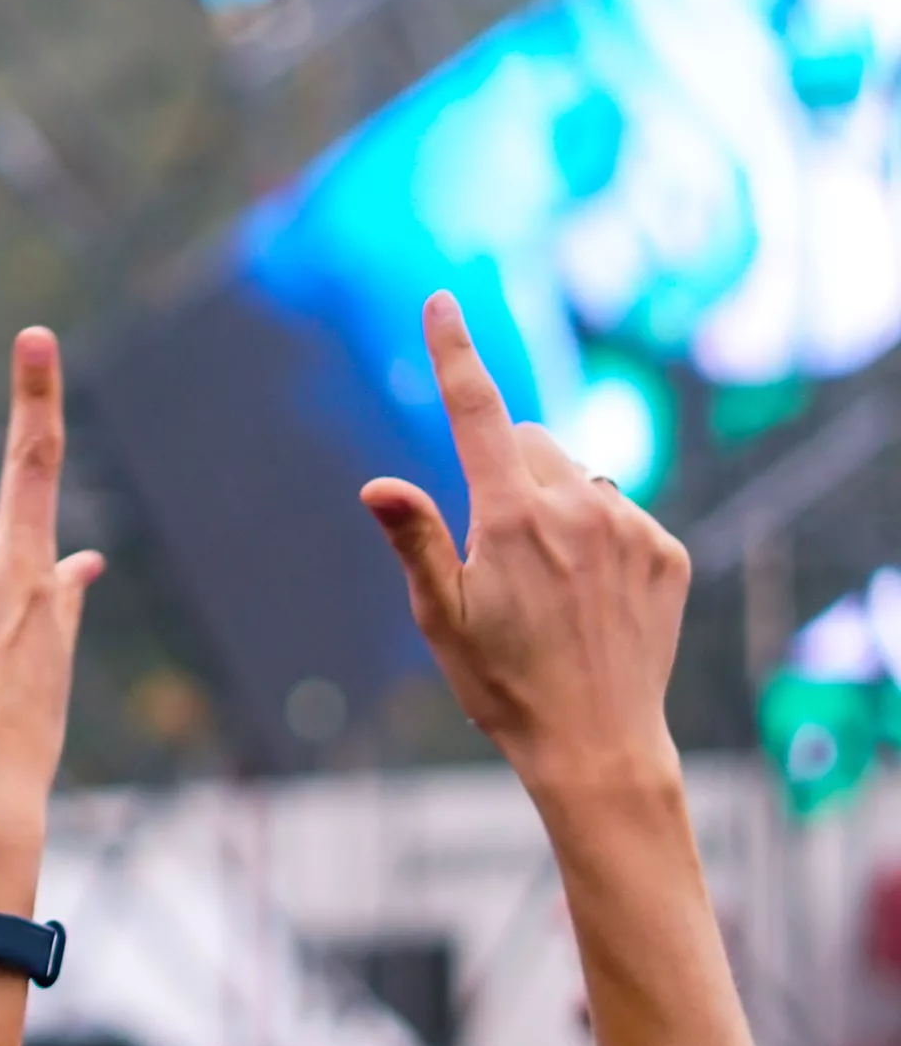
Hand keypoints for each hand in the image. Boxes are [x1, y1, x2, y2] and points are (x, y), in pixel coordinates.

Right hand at [360, 293, 689, 794]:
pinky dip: (600, 534)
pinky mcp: (667, 553)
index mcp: (512, 518)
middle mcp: (578, 509)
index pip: (477, 412)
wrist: (597, 744)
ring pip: (578, 476)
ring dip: (555, 504)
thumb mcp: (438, 616)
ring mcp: (632, 529)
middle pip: (531, 442)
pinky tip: (591, 594)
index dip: (455, 353)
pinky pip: (621, 512)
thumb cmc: (501, 683)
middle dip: (507, 468)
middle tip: (496, 547)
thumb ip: (414, 538)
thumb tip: (377, 486)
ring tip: (550, 582)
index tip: (442, 301)